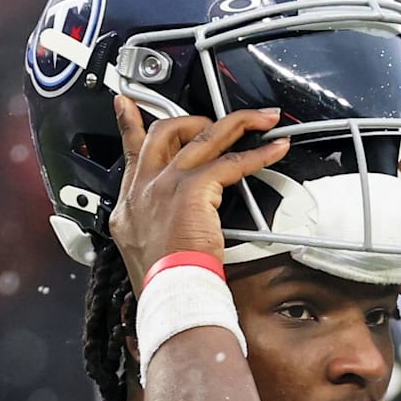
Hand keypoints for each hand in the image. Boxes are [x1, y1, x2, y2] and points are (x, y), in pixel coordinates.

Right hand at [108, 96, 289, 293]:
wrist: (168, 295)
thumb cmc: (162, 282)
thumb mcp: (145, 247)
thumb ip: (155, 224)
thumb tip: (175, 218)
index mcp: (129, 202)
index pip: (130, 152)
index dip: (129, 124)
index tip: (126, 104)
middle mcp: (143, 187)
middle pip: (164, 132)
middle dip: (193, 118)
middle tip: (216, 120)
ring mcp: (165, 184)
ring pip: (202, 137)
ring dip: (237, 123)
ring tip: (261, 119)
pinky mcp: (191, 189)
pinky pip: (231, 162)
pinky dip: (258, 154)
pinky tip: (274, 150)